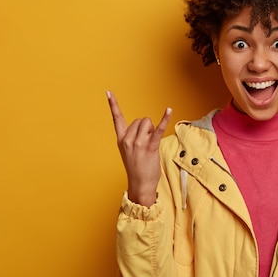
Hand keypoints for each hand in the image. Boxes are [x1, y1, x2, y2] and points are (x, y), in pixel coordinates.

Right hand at [107, 91, 171, 205]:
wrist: (140, 184)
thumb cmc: (137, 168)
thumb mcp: (128, 151)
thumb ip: (132, 137)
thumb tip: (145, 126)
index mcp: (121, 139)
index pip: (116, 118)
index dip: (112, 105)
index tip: (108, 92)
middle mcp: (127, 139)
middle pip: (140, 120)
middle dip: (146, 128)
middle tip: (146, 144)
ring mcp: (138, 143)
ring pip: (148, 123)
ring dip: (153, 131)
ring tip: (151, 145)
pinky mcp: (150, 146)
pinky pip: (158, 129)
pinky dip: (165, 118)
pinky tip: (169, 110)